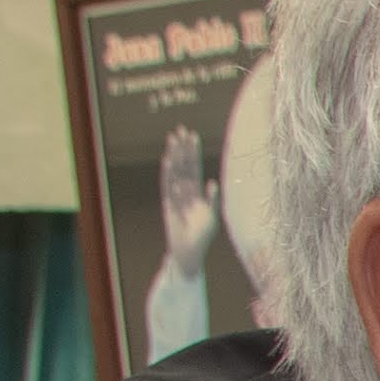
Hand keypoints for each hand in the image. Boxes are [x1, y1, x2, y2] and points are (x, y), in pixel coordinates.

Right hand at [157, 123, 217, 274]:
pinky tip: (168, 159)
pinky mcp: (167, 202)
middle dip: (183, 148)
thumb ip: (212, 200)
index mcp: (198, 192)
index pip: (195, 167)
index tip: (193, 135)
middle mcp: (186, 190)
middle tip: (181, 129)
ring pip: (175, 170)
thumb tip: (212, 183)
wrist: (188, 250)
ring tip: (173, 139)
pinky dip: (168, 173)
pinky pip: (166, 185)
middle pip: (184, 164)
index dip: (194, 153)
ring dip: (175, 155)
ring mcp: (175, 195)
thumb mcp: (211, 216)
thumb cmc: (202, 235)